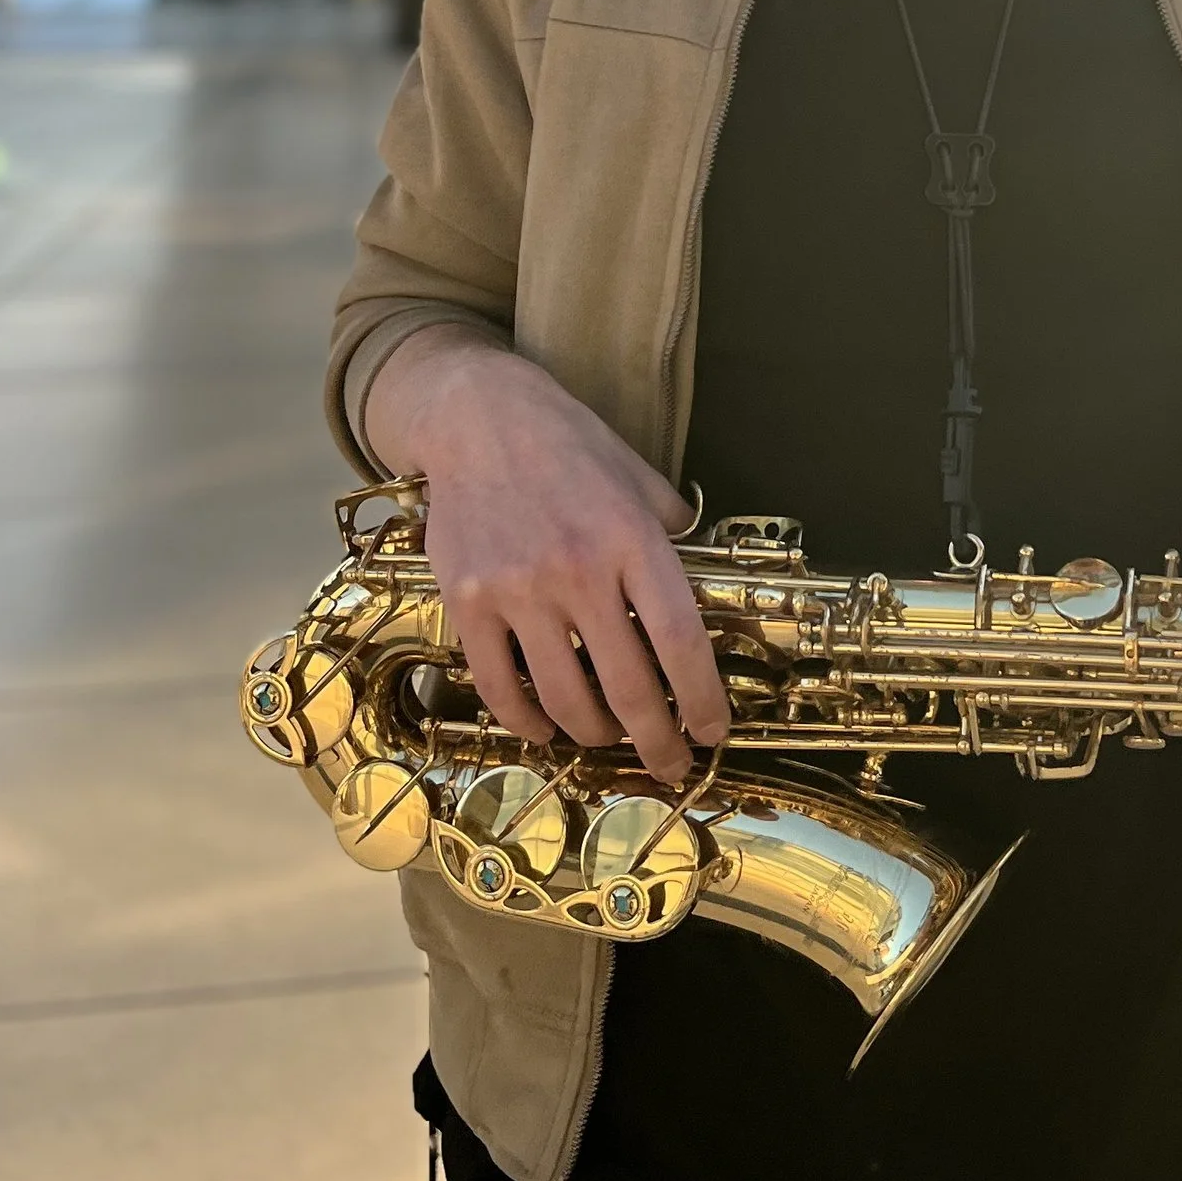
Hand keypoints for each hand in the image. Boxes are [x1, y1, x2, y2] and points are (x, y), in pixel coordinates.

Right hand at [363, 326, 728, 783]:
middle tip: (669, 763)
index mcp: (630, 537)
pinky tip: (545, 726)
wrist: (478, 416)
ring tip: (609, 738)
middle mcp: (577, 568)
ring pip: (565, 698)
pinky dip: (526, 720)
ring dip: (594, 734)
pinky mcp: (468, 602)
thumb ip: (673, 529)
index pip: (678, 639)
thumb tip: (702, 580)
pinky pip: (499, 685)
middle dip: (657, 741)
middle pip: (628, 686)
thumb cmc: (569, 445)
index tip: (713, 731)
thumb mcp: (639, 474)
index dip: (702, 698)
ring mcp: (517, 588)